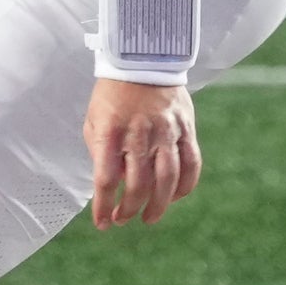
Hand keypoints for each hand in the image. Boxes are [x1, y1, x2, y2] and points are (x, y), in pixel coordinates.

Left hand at [86, 77, 199, 228]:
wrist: (143, 61)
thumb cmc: (112, 96)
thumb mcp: (94, 121)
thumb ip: (101, 152)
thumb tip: (113, 183)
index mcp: (110, 132)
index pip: (105, 179)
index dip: (103, 206)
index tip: (103, 223)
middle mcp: (139, 134)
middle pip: (138, 184)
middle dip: (130, 208)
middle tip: (124, 219)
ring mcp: (166, 132)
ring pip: (167, 179)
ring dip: (159, 205)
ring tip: (149, 218)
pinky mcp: (186, 128)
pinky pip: (191, 163)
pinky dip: (185, 186)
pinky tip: (175, 197)